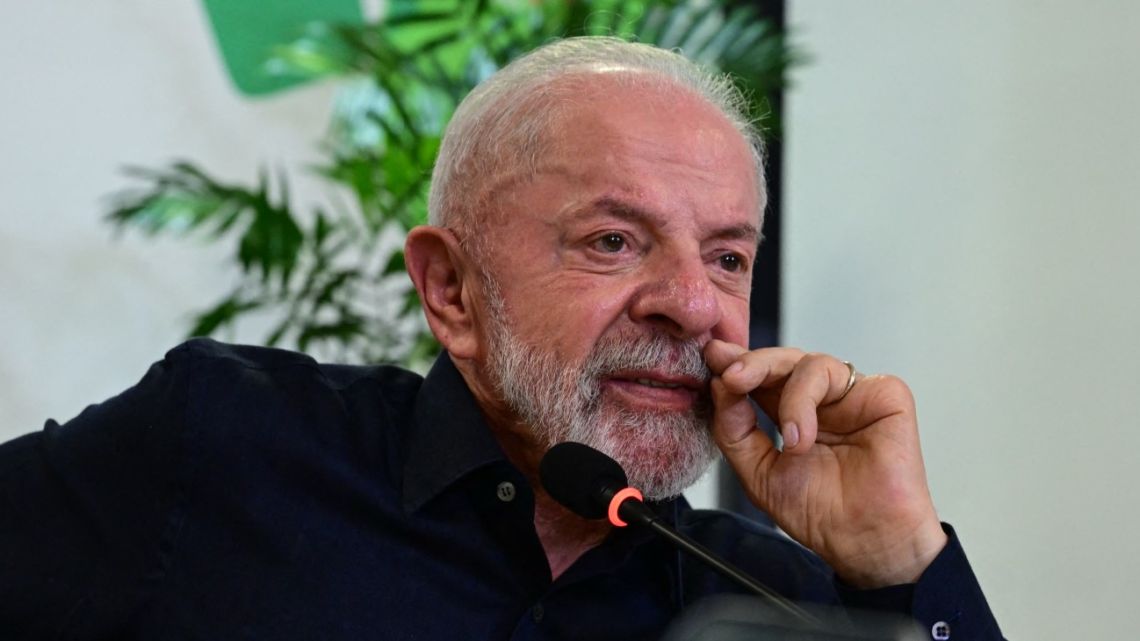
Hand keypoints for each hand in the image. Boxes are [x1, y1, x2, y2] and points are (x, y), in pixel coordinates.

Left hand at [703, 340, 947, 587]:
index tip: (710, 358)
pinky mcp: (883, 393)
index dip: (735, 365)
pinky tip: (803, 438)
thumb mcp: (758, 472)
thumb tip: (720, 386)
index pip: (760, 378)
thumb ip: (734, 430)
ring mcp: (851, 395)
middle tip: (729, 376)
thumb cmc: (821, 512)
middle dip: (750, 363)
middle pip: (781, 361)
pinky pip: (837, 374)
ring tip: (787, 441)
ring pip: (806, 362)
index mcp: (791, 412)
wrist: (863, 542)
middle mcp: (821, 399)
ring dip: (785, 397)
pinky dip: (808, 401)